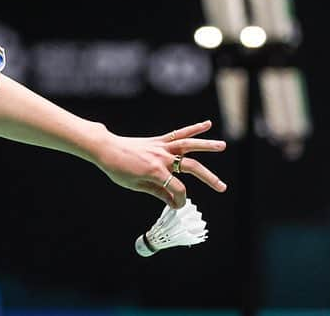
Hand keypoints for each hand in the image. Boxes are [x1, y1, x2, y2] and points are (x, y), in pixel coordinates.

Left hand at [94, 120, 227, 207]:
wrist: (106, 149)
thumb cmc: (118, 169)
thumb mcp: (137, 185)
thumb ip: (159, 193)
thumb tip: (175, 203)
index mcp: (155, 171)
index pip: (177, 188)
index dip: (180, 199)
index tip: (177, 205)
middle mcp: (162, 157)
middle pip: (191, 167)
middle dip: (208, 178)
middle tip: (223, 188)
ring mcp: (161, 146)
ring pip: (188, 144)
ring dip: (206, 144)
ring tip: (223, 146)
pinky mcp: (159, 140)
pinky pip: (178, 134)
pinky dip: (193, 128)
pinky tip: (207, 124)